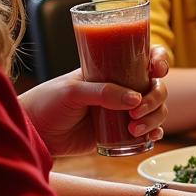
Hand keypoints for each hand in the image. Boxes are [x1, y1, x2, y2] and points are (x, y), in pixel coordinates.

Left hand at [19, 45, 168, 156]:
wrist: (35, 132)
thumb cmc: (48, 102)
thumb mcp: (73, 91)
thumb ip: (103, 93)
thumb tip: (135, 99)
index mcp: (113, 70)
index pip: (144, 58)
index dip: (159, 60)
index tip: (157, 70)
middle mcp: (123, 88)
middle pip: (156, 87)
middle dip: (155, 98)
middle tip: (137, 112)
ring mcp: (124, 110)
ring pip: (156, 110)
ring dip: (154, 119)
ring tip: (134, 130)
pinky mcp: (122, 131)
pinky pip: (148, 130)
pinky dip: (155, 133)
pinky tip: (150, 137)